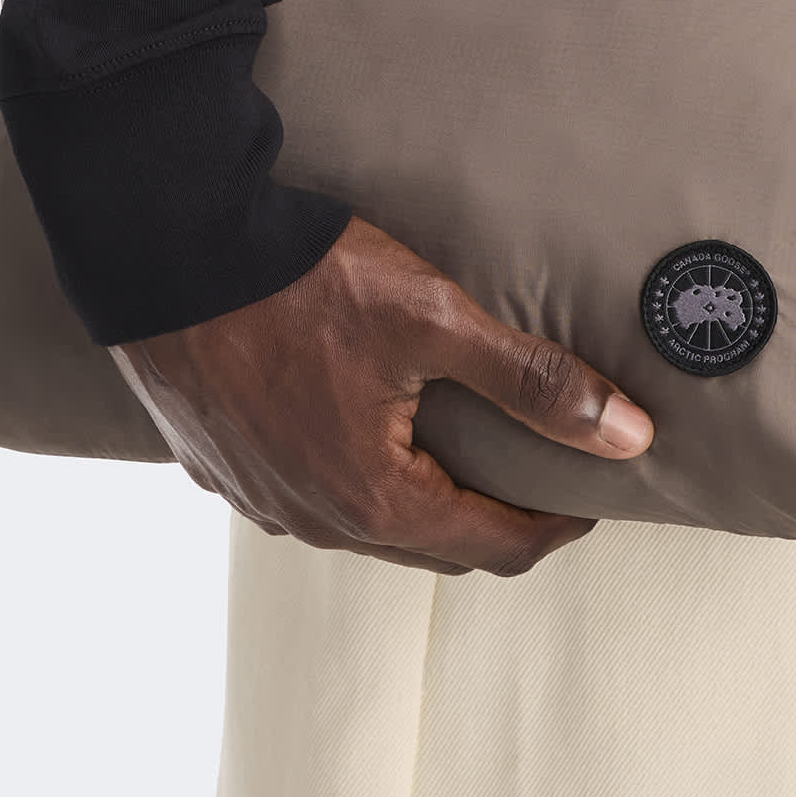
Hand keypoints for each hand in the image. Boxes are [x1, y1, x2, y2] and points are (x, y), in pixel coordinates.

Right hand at [108, 213, 653, 575]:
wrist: (165, 248)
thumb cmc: (299, 281)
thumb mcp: (433, 320)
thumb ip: (534, 382)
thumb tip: (630, 436)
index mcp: (375, 500)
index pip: (496, 547)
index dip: (554, 528)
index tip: (588, 500)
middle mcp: (313, 521)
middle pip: (432, 548)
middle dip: (491, 522)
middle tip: (534, 479)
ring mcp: (258, 498)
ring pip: (362, 527)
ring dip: (417, 504)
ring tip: (456, 453)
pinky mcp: (217, 466)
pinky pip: (302, 496)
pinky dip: (348, 479)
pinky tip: (357, 431)